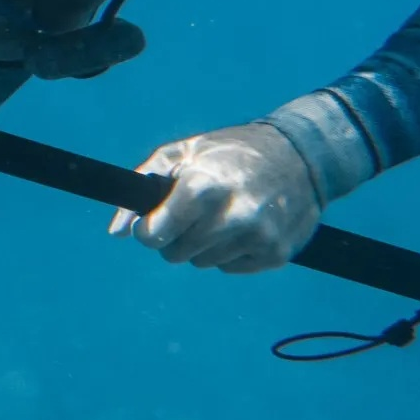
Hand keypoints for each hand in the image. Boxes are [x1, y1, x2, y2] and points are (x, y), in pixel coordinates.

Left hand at [108, 122, 321, 273]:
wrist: (303, 155)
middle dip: (175, 237)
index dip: (147, 230)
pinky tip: (244, 225)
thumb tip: (116, 232)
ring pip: (202, 263)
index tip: (154, 222)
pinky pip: (230, 268)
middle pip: (175, 254)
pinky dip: (231, 252)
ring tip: (222, 215)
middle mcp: (231, 217)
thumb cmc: (232, 152)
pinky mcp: (276, 254)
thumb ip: (142, 184)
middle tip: (192, 214)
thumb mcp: (183, 152)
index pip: (154, 234)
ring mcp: (257, 238)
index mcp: (202, 189)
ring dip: (204, 245)